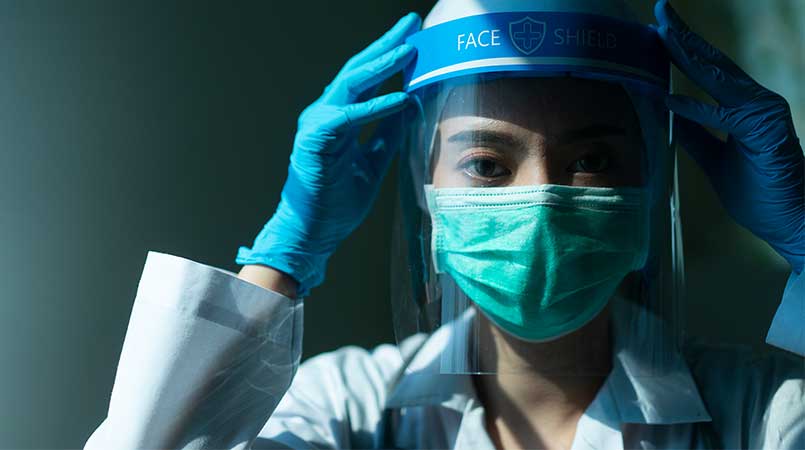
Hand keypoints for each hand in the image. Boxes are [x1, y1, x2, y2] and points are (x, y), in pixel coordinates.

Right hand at [237, 13, 420, 295]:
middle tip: (412, 24)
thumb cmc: (336, 202)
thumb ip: (387, 135)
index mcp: (339, 119)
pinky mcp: (315, 140)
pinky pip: (350, 117)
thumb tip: (409, 107)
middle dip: (386, 45)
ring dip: (381, 64)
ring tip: (409, 49)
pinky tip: (400, 97)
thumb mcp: (373, 164)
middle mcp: (326, 115)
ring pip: (351, 84)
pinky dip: (376, 106)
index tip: (414, 39)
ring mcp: (317, 124)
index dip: (389, 57)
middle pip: (358, 70)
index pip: (366, 79)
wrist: (313, 233)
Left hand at [654, 0, 803, 272]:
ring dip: (689, 55)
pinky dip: (696, 108)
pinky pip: (724, 117)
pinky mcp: (766, 132)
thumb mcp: (714, 161)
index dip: (683, 48)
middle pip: (713, 63)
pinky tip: (670, 99)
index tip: (657, 28)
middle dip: (684, 36)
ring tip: (663, 34)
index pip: (709, 70)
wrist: (791, 222)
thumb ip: (697, 136)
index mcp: (744, 107)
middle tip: (660, 10)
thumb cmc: (759, 193)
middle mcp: (756, 102)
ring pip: (720, 78)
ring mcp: (764, 114)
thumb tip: (670, 112)